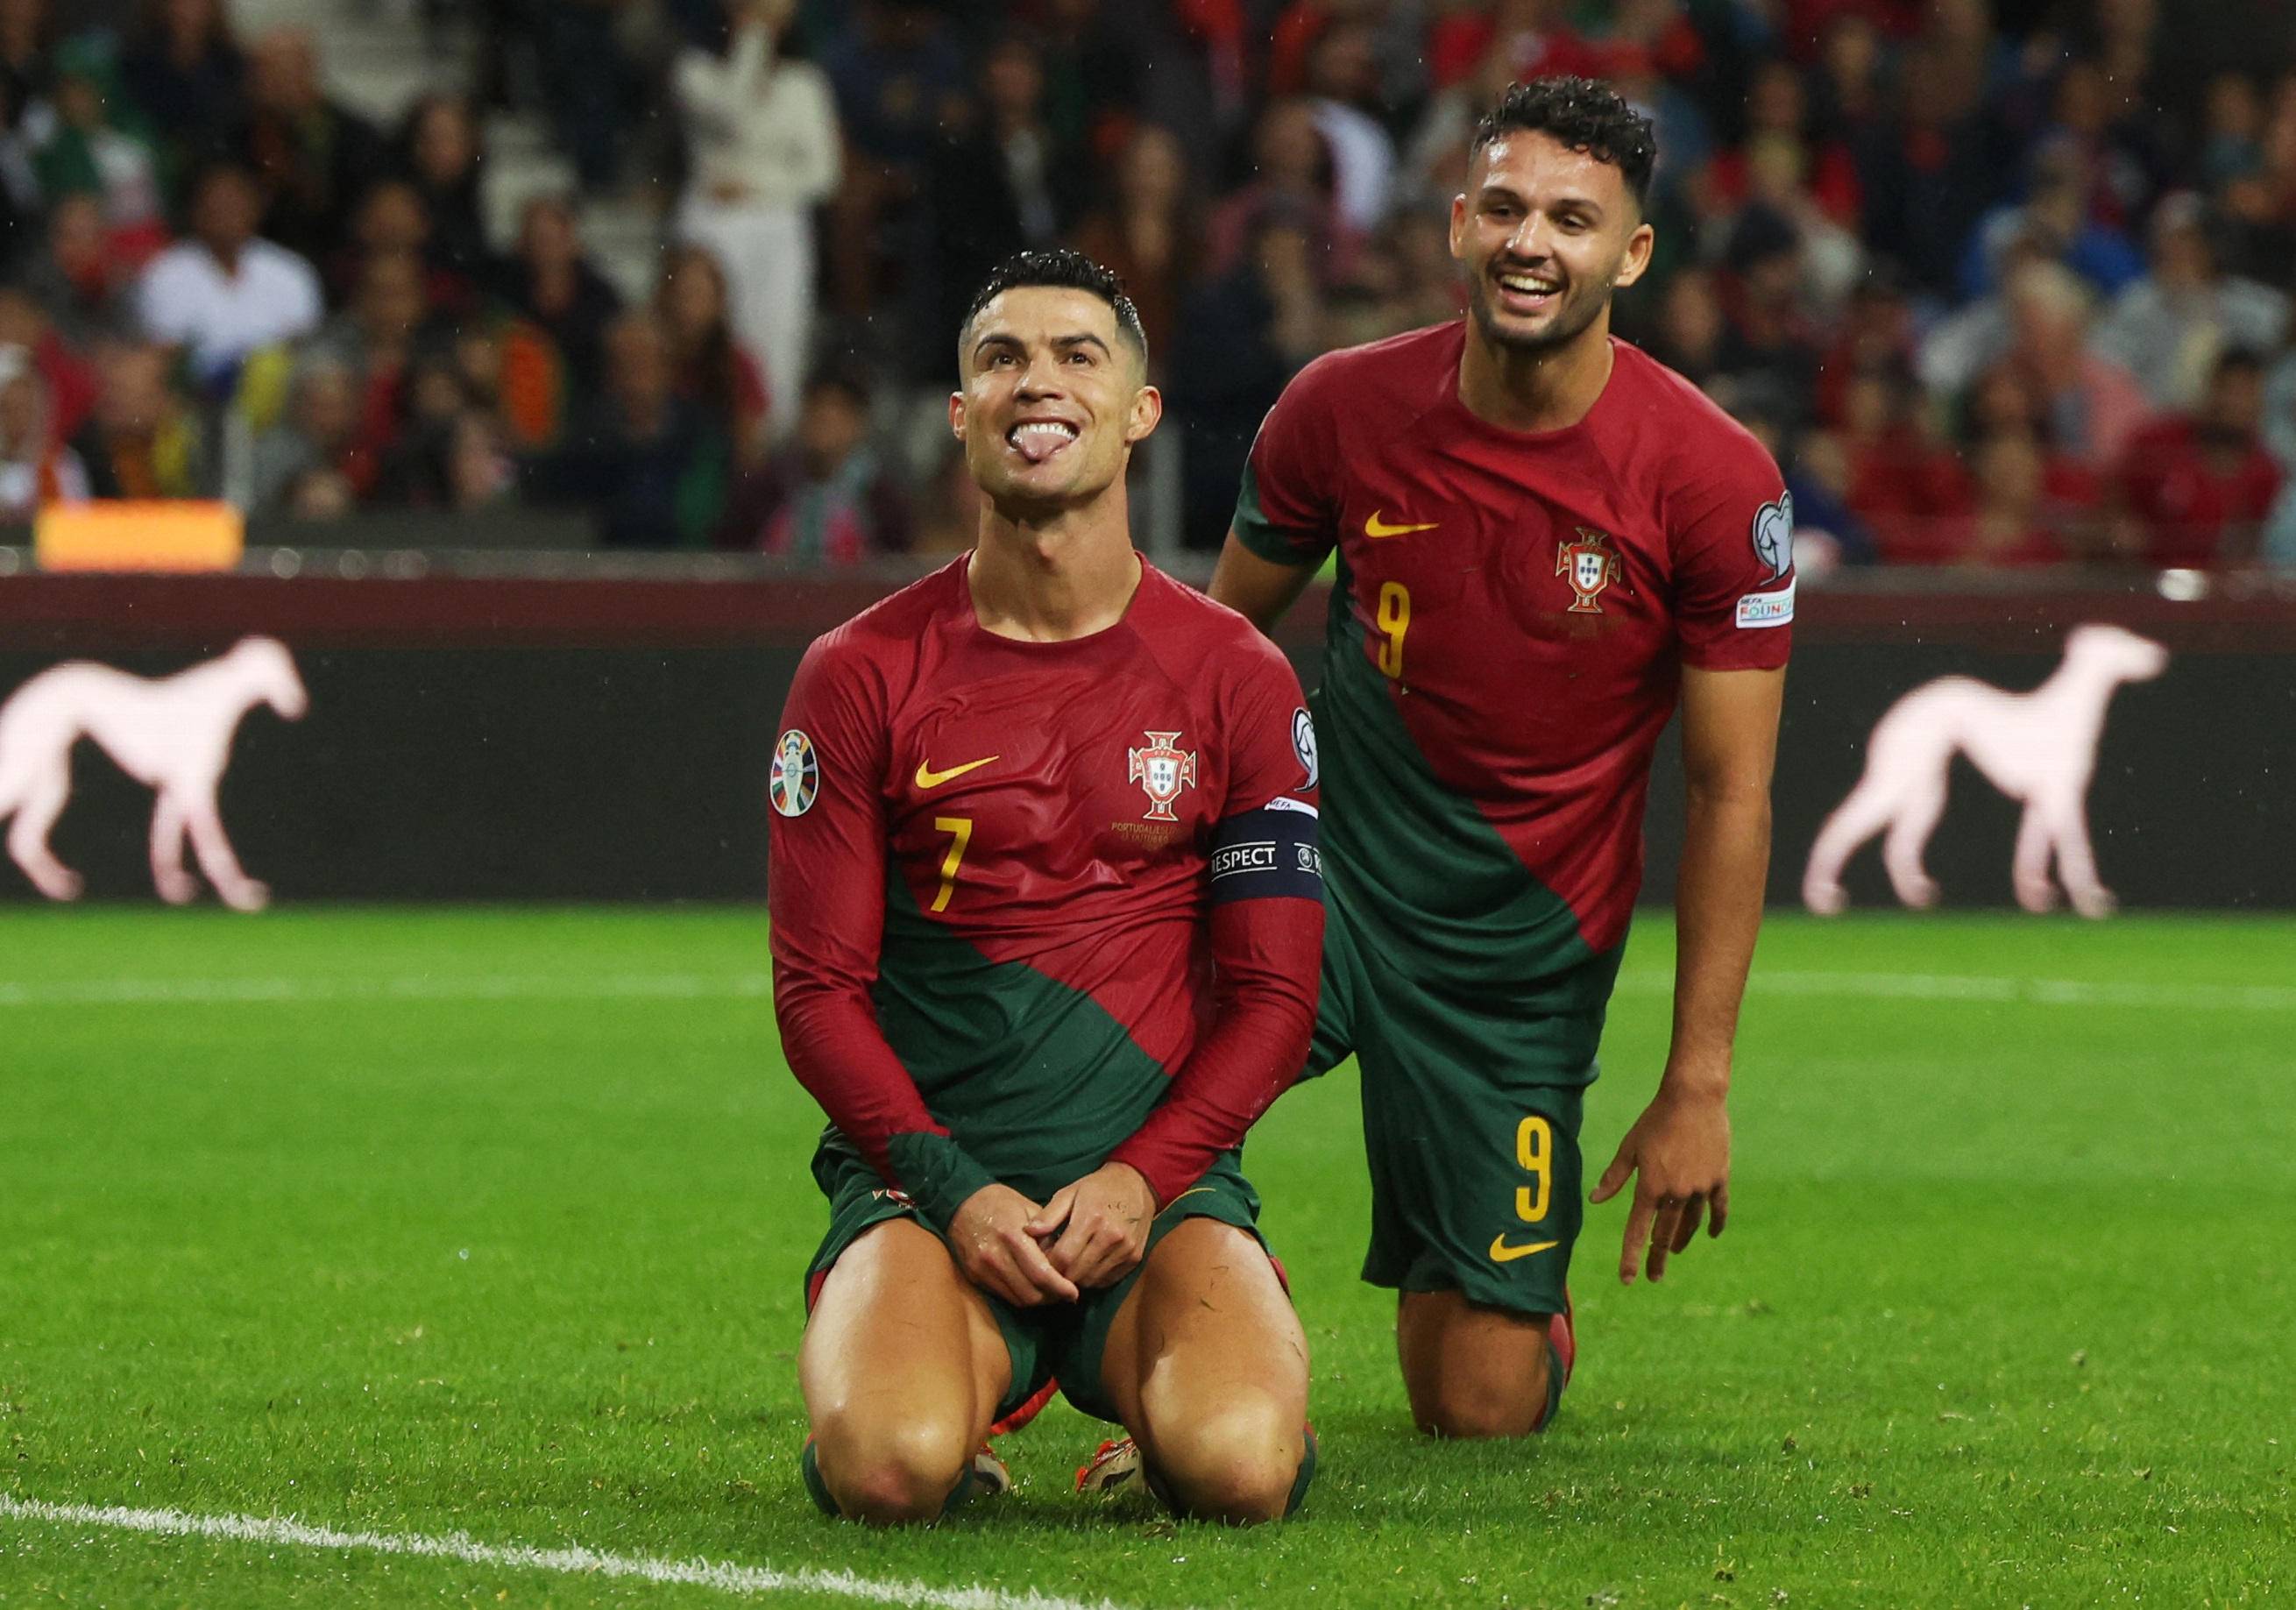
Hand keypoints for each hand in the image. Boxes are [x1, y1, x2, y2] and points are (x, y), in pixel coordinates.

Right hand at [947, 1184, 1079, 1306]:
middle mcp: (995, 1256)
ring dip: (1037, 1300)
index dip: (1061, 1288)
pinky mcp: (974, 1276)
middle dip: (1051, 1297)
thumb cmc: (1001, 1203)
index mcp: (1012, 1236)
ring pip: (1018, 1299)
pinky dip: (1021, 1296)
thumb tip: (1066, 1261)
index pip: (1041, 1274)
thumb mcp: (1030, 1209)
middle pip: (1030, 1293)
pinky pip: (1004, 1296)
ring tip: (1050, 1293)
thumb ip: (1048, 1236)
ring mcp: (982, 1269)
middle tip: (1064, 1294)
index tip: (1074, 1293)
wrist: (961, 1203)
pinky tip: (1031, 1288)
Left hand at [1028, 1162, 1156, 1289]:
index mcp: (1092, 1218)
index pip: (1063, 1256)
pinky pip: (1107, 1280)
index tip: (1042, 1261)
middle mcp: (1111, 1236)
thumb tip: (1028, 1232)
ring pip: (1091, 1280)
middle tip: (1054, 1266)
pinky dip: (1094, 1277)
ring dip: (1077, 1277)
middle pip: (1076, 1272)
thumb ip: (1048, 1214)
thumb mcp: (1070, 1193)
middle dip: (1061, 1273)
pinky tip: (1088, 1263)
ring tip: (1071, 1264)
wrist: (1136, 1184)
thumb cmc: (1098, 1188)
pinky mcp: (1134, 1258)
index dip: (1049, 1264)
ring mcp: (1125, 1249)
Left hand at [1588, 1087, 1729, 1284]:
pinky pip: (1718, 1208)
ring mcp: (1701, 1187)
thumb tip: (1595, 1200)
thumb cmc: (1655, 1120)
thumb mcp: (1630, 1147)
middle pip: (1666, 1234)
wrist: (1693, 1098)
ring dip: (1682, 1240)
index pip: (1637, 1230)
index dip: (1631, 1256)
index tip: (1628, 1279)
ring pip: (1691, 1223)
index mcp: (1650, 1186)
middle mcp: (1676, 1192)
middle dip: (1658, 1257)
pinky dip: (1715, 1223)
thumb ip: (1614, 1177)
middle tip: (1654, 1277)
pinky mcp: (1719, 1178)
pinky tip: (1712, 1234)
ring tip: (1676, 1252)